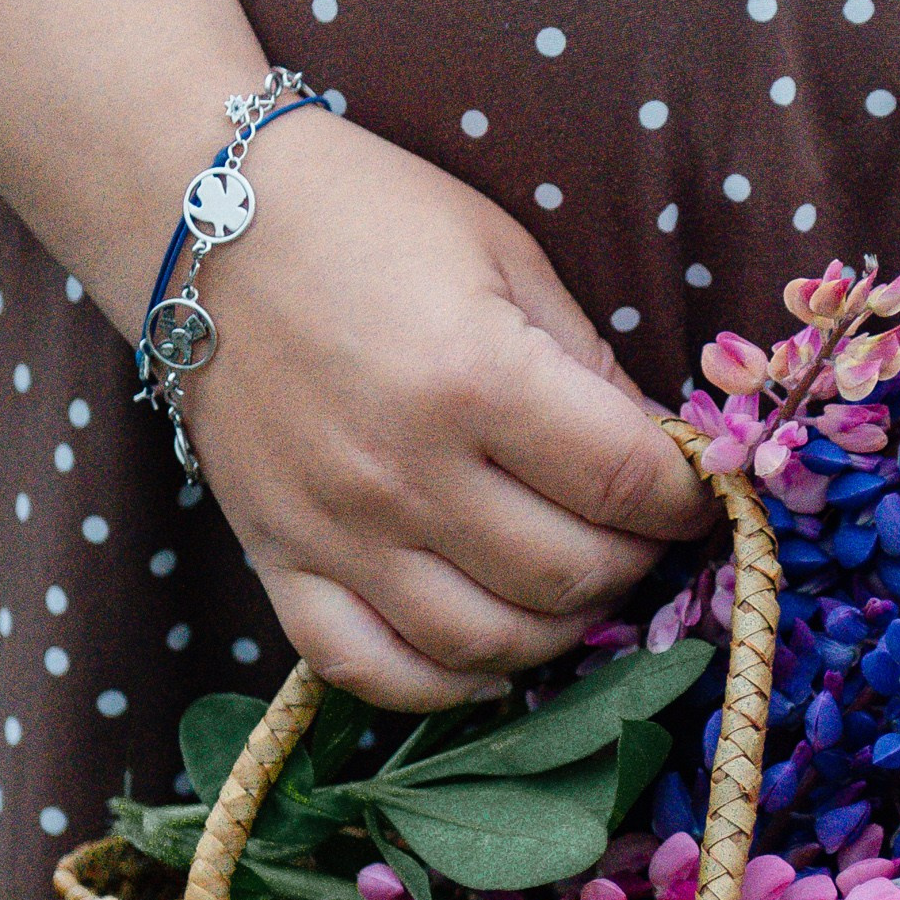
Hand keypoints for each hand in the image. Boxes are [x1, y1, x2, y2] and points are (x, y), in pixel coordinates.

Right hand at [183, 117, 712, 708]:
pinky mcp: (278, 560)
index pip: (625, 483)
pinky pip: (371, 671)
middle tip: (639, 529)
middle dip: (635, 559)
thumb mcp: (506, 256)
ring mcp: (336, 530)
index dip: (686, 497)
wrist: (205, 222)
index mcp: (475, 378)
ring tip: (576, 581)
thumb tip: (660, 456)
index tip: (695, 487)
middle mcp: (405, 472)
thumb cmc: (370, 216)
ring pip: (487, 643)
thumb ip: (587, 365)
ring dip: (559, 628)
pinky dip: (445, 682)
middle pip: (569, 575)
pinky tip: (486, 644)